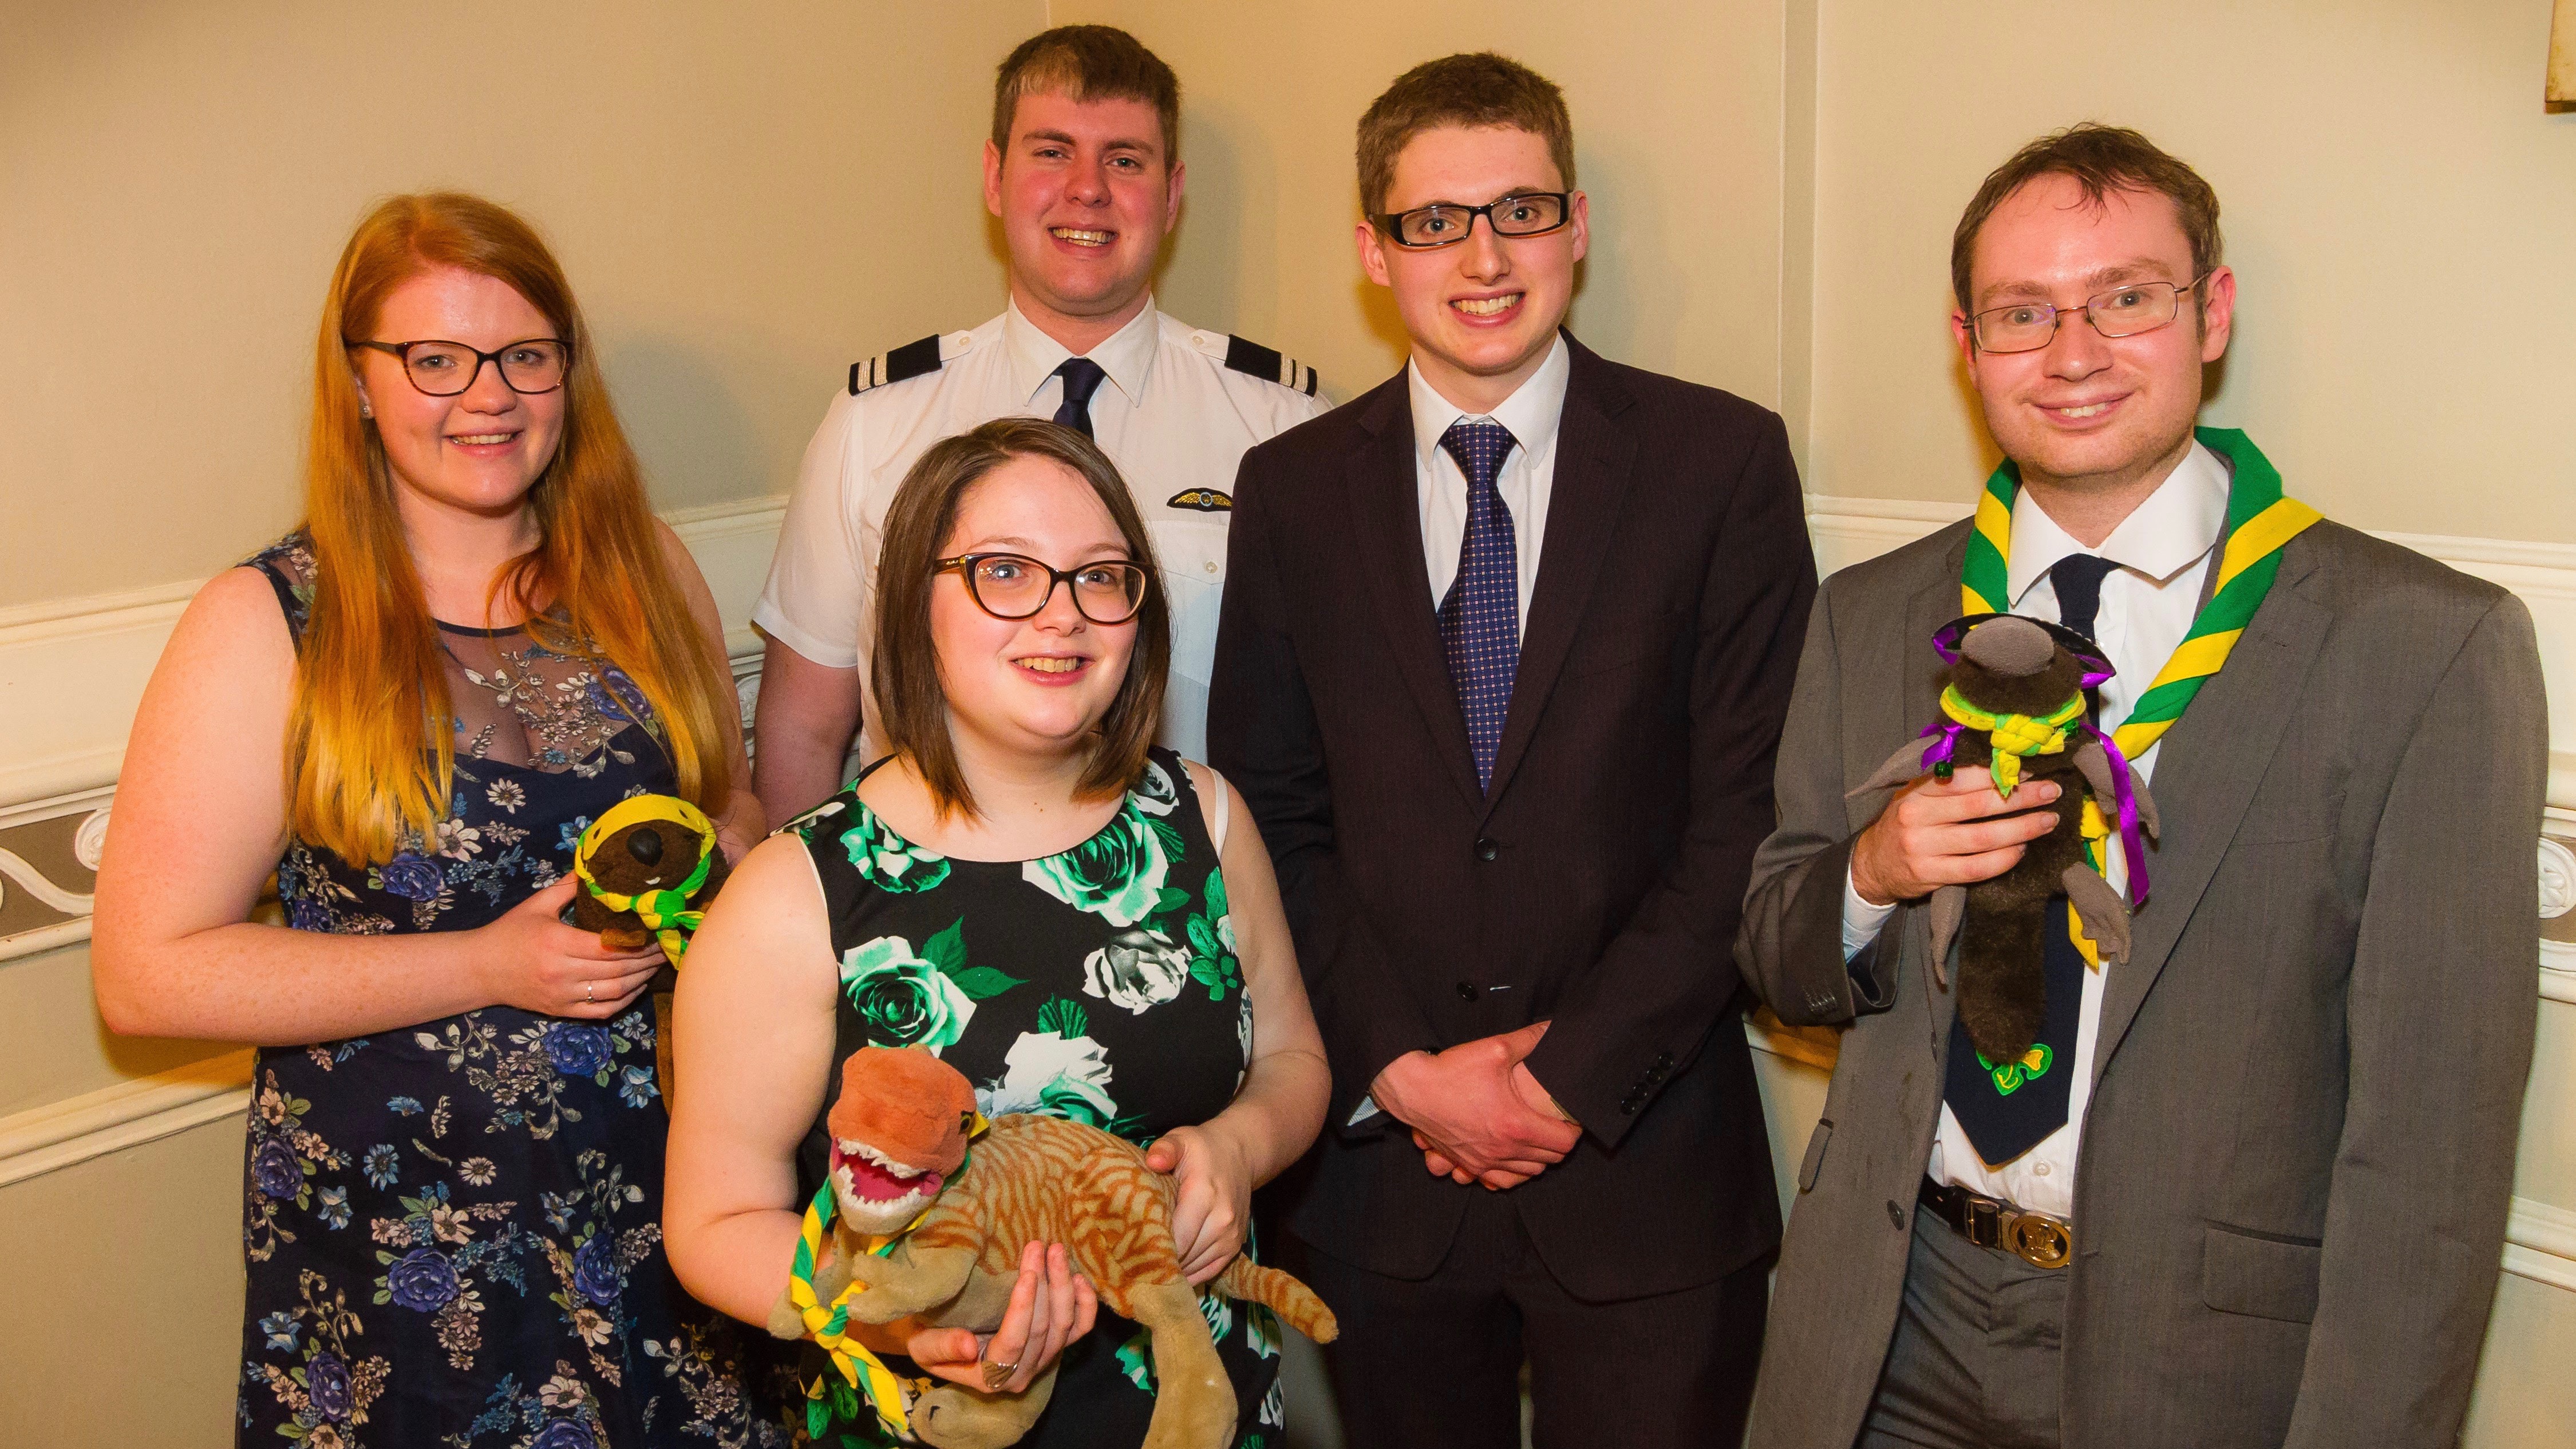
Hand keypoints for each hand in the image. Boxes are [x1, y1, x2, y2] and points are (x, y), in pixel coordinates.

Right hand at [470, 877, 664, 1018]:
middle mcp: (561, 972)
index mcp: (557, 942)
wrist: (479, 970)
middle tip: (665, 948)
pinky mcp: (561, 1011)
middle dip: (646, 959)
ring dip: (640, 979)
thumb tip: (596, 868)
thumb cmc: (509, 933)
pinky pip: (600, 1011)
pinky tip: (637, 987)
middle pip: (616, 969)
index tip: (656, 931)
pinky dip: (623, 1001)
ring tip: (656, 965)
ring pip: (613, 992)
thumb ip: (568, 887)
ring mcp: (562, 995)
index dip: (637, 941)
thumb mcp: (537, 904)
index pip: (607, 945)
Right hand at [902, 1241, 1097, 1394]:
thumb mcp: (922, 1344)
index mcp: (990, 1376)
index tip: (1027, 1273)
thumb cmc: (928, 1336)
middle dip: (1045, 1285)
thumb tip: (969, 1346)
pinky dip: (1085, 1305)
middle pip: (1044, 1330)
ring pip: (1065, 1327)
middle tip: (1039, 1246)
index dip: (1024, 1308)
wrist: (939, 1336)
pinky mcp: (1056, 1346)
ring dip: (1063, 1286)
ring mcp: (1043, 1360)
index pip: (1014, 1342)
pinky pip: (1080, 1329)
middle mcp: (1022, 1373)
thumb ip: (943, 1347)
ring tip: (1055, 1250)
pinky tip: (1079, 1277)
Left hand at [1144, 1124, 1252, 1284]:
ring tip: (1147, 1268)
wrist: (1239, 1154)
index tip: (1128, 1252)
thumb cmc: (1202, 1148)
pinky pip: (1209, 1271)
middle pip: (1185, 1256)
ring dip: (1173, 1270)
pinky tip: (1170, 1273)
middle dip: (1158, 1261)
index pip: (1178, 1237)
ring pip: (1196, 1266)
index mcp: (1204, 1195)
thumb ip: (1165, 1149)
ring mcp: (1231, 1236)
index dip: (1152, 1249)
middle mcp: (1222, 1220)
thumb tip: (1152, 1161)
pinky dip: (1190, 1275)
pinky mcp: (1235, 1246)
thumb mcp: (1181, 1140)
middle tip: (1131, 1263)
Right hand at [1375, 1021, 1579, 1188]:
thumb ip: (1530, 1040)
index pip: (1564, 1143)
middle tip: (1557, 1124)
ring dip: (1537, 1159)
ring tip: (1537, 1139)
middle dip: (1558, 1143)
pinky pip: (1500, 1183)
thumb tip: (1553, 1027)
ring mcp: (1484, 1162)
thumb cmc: (1452, 1070)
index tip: (1572, 1118)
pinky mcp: (1467, 1164)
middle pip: (1549, 1160)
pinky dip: (1512, 1173)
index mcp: (1516, 1125)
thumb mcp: (1495, 1048)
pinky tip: (1512, 1157)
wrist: (1411, 1089)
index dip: (1574, 1130)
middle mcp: (1503, 1150)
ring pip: (1527, 1174)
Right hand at [1849, 767, 2060, 906]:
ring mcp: (1923, 848)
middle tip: (2051, 792)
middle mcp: (1917, 816)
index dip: (1999, 774)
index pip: (1963, 777)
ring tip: (2046, 821)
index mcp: (1917, 790)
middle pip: (1978, 806)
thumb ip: (1947, 782)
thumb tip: (2000, 766)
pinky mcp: (1930, 875)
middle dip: (2020, 798)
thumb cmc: (1905, 823)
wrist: (1872, 864)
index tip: (2030, 771)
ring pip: (1982, 839)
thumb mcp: (1915, 794)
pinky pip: (1976, 868)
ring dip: (2021, 830)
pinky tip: (2020, 850)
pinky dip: (2003, 860)